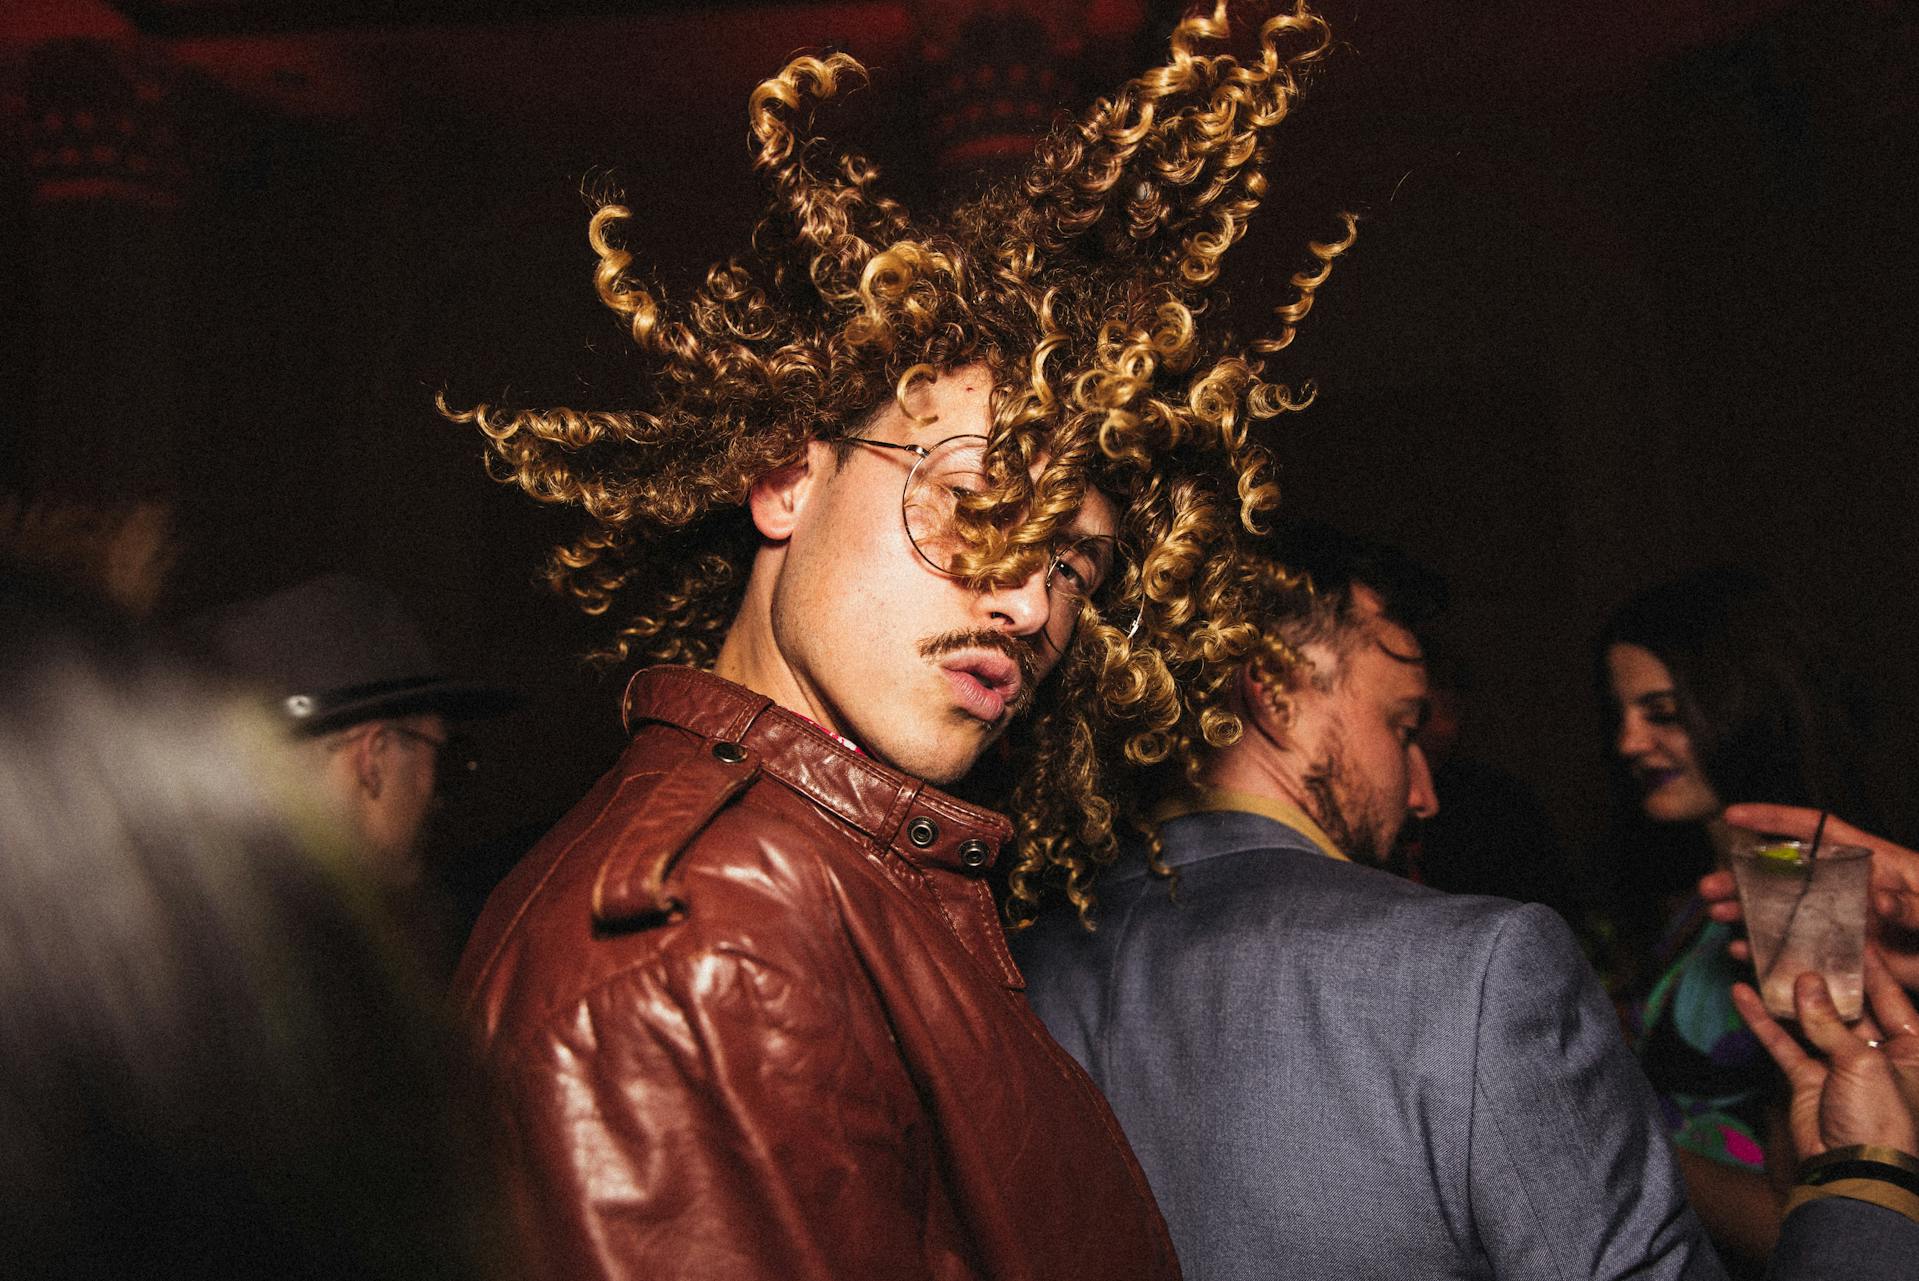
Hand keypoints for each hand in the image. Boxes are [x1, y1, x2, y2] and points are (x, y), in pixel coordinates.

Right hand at [1703, 803, 1918, 988]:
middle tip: (1709, 887)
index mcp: (1873, 863)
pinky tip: (1745, 952)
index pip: (1818, 830)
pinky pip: (1801, 952)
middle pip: (1788, 873)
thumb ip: (1914, 905)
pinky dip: (1771, 952)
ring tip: (1717, 916)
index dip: (1774, 820)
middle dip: (1744, 877)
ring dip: (1748, 912)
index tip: (1732, 816)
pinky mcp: (1850, 957)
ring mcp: (1847, 923)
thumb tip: (1877, 896)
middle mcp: (1850, 889)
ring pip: (1786, 912)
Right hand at [1731, 950, 1918, 1160]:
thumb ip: (1830, 1023)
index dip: (1869, 966)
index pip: (1889, 997)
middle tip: (1799, 940)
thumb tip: (1806, 982)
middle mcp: (1876, 1052)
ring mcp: (1839, 1064)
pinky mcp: (1808, 1078)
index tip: (1848, 934)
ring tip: (1764, 960)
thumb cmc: (1880, 1120)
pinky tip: (1743, 995)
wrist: (1853, 1174)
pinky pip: (1783, 1043)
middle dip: (1822, 976)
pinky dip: (1762, 1021)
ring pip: (1810, 1020)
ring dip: (1786, 995)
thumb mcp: (1863, 1064)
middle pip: (1846, 1005)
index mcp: (1910, 1048)